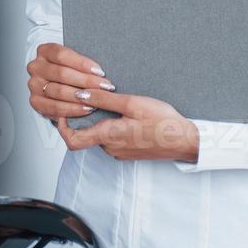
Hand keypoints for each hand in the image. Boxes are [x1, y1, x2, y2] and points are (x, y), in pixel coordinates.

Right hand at [27, 42, 115, 120]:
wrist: (56, 84)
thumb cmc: (69, 70)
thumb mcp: (74, 60)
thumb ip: (82, 63)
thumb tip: (102, 72)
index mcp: (44, 51)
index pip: (61, 55)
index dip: (82, 63)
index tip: (100, 71)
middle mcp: (36, 67)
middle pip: (61, 73)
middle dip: (86, 81)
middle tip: (104, 87)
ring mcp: (34, 85)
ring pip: (58, 91)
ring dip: (81, 96)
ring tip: (97, 99)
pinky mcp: (36, 102)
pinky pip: (55, 107)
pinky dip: (72, 109)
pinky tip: (86, 109)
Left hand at [56, 90, 199, 162]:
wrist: (185, 141)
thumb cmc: (162, 122)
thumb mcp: (132, 103)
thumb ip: (103, 100)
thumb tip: (80, 95)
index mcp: (108, 136)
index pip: (72, 140)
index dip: (61, 127)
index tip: (63, 111)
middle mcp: (110, 148)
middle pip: (86, 134)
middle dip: (86, 117)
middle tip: (93, 98)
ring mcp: (120, 152)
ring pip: (101, 136)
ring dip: (102, 121)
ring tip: (115, 103)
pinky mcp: (129, 152)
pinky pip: (113, 139)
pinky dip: (113, 127)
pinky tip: (127, 115)